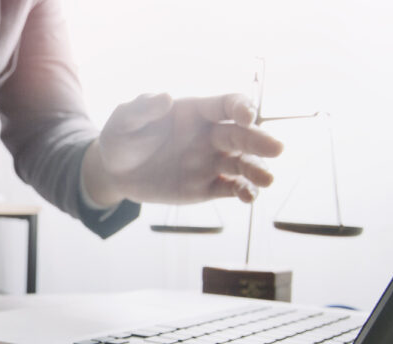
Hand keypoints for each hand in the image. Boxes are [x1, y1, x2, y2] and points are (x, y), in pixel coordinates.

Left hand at [83, 93, 283, 205]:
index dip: (241, 107)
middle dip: (260, 140)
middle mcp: (209, 135)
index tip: (247, 116)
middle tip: (277, 149)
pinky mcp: (207, 187)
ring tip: (267, 180)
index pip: (226, 105)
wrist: (115, 172)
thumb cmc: (122, 138)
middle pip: (242, 135)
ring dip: (257, 170)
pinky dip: (243, 192)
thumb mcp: (124, 121)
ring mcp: (211, 162)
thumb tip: (166, 98)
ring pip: (242, 163)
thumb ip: (142, 109)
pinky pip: (230, 188)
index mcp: (195, 112)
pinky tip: (248, 197)